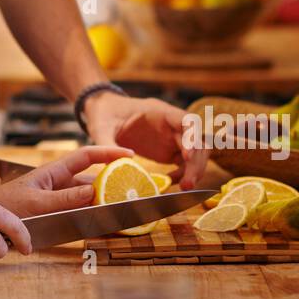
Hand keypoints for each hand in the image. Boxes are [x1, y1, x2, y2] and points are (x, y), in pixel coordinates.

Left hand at [0, 145, 133, 218]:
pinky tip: (103, 222)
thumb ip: (65, 198)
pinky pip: (79, 210)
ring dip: (104, 200)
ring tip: (123, 208)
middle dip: (113, 180)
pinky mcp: (55, 211)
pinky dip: (92, 214)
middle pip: (92, 177)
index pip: (87, 155)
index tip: (130, 154)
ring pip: (87, 196)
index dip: (109, 152)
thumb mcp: (36, 202)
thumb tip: (94, 189)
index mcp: (54, 171)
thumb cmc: (7, 207)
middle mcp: (58, 181)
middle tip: (134, 188)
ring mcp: (57, 196)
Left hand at [83, 93, 208, 189]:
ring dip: (194, 170)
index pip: (187, 120)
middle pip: (197, 140)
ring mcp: (171, 137)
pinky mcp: (168, 149)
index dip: (192, 137)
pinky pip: (184, 162)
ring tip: (184, 187)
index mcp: (159, 112)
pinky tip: (170, 182)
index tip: (188, 156)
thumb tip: (124, 163)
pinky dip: (182, 174)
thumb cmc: (104, 114)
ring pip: (196, 153)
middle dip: (196, 163)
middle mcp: (171, 124)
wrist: (103, 111)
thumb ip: (108, 144)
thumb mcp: (101, 127)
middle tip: (187, 184)